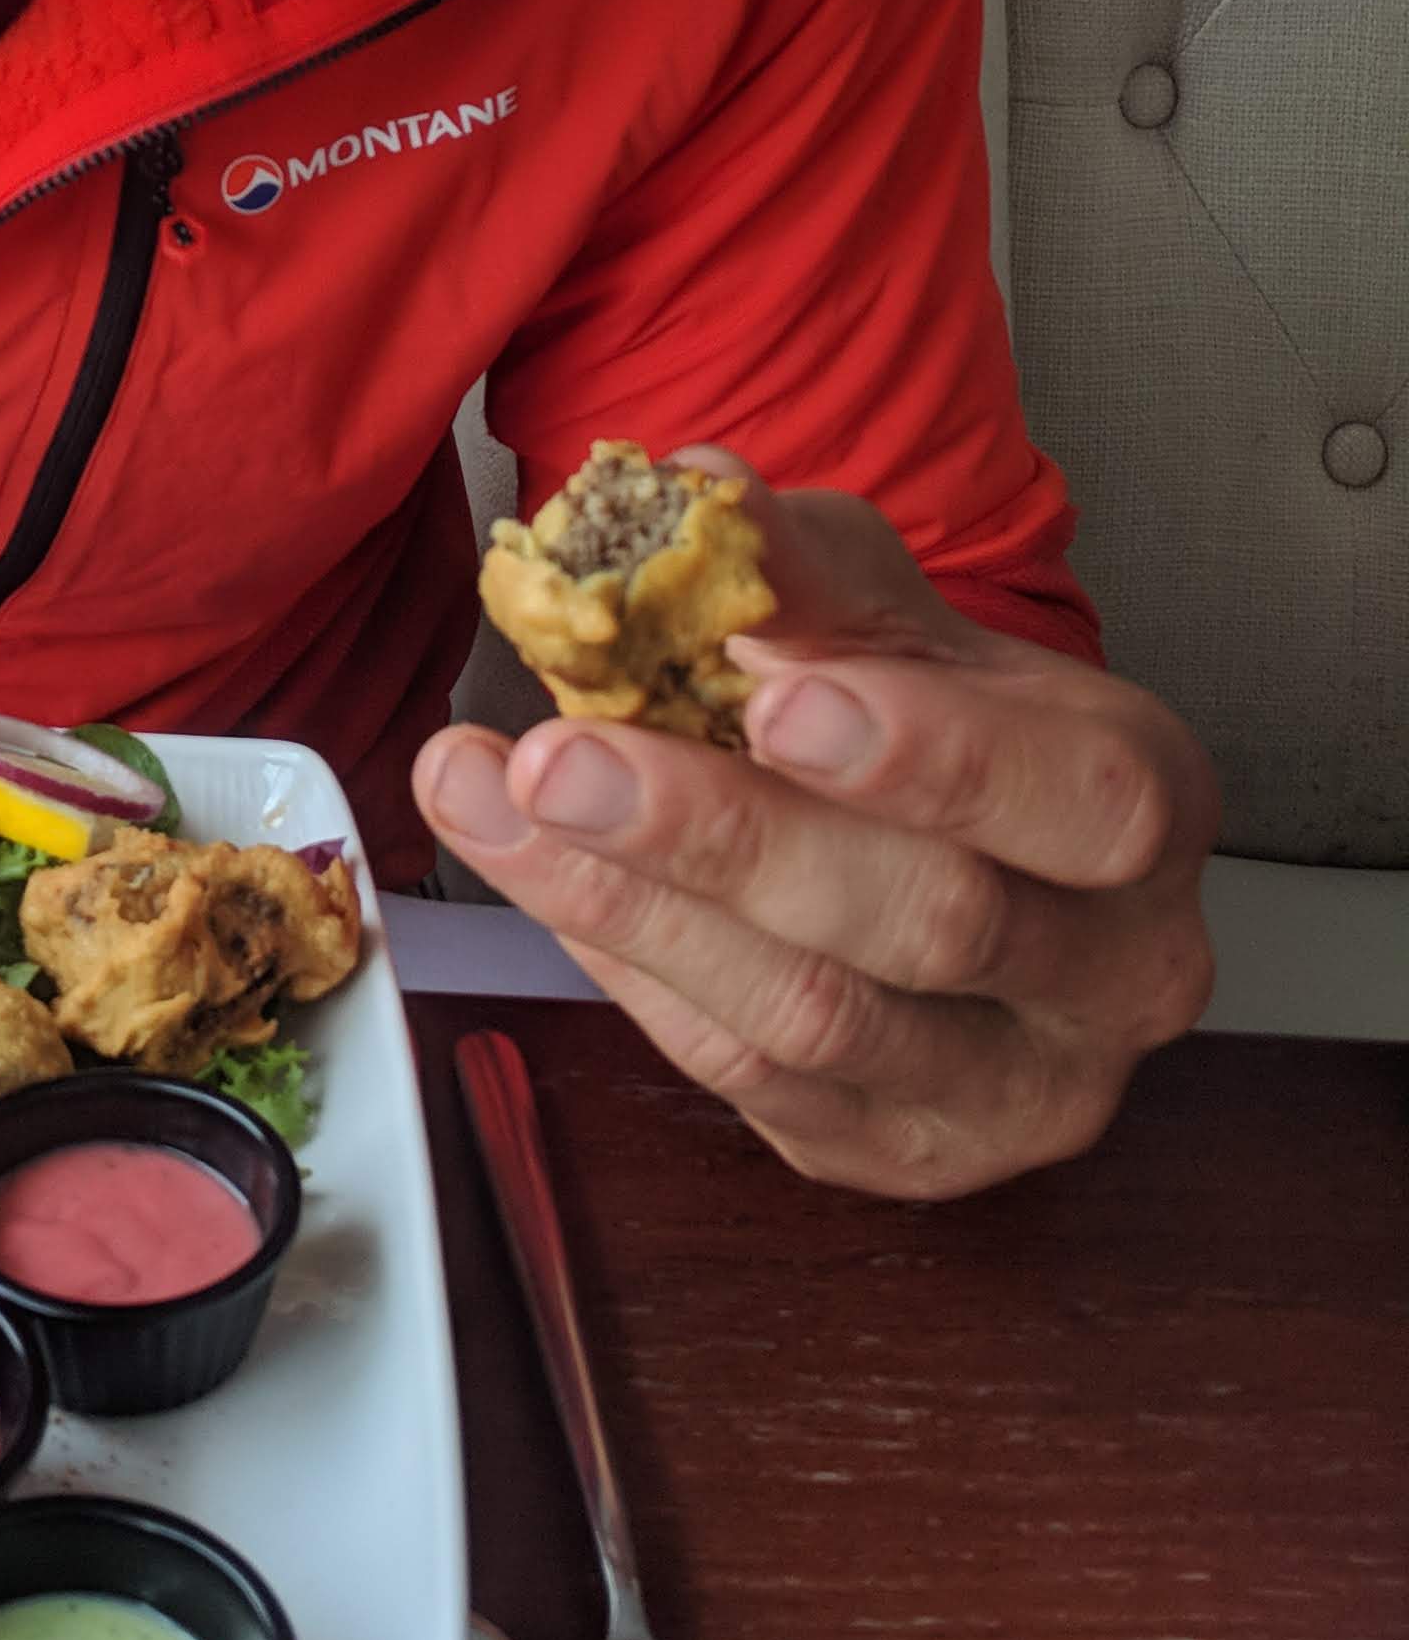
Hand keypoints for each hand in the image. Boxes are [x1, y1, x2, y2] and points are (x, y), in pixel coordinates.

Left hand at [420, 455, 1217, 1196]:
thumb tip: (695, 490)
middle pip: (933, 925)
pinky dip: (621, 961)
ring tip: (495, 795)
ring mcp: (1009, 1089)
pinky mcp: (890, 1149)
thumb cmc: (926, 708)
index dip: (933, 756)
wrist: (934, 841)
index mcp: (1144, 809)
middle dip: (730, 837)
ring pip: (814, 1019)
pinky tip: (531, 865)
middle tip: (570, 757)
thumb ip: (800, 563)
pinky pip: (740, 1075)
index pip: (1083, 802)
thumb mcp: (881, 607)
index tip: (773, 693)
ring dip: (631, 905)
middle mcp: (1114, 976)